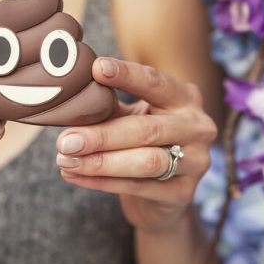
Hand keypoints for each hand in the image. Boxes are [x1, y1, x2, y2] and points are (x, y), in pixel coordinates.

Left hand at [56, 58, 216, 233]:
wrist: (161, 194)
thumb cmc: (143, 142)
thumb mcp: (130, 115)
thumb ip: (110, 104)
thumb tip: (72, 91)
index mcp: (185, 97)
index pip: (155, 82)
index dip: (126, 75)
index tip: (96, 69)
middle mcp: (197, 127)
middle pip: (146, 130)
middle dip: (101, 135)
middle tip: (65, 140)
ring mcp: (195, 162)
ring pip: (145, 161)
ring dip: (100, 162)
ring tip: (66, 160)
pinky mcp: (182, 193)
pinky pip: (138, 186)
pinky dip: (102, 182)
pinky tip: (75, 175)